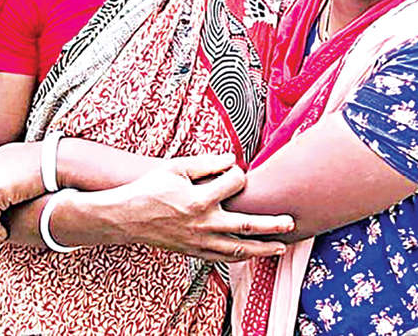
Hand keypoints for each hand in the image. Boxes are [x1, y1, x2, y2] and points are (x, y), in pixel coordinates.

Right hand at [105, 153, 294, 261]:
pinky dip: (240, 256)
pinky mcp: (194, 252)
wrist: (126, 217)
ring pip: (238, 248)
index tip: (234, 170)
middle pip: (247, 225)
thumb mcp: (176, 167)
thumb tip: (232, 160)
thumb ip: (207, 163)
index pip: (234, 183)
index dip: (238, 173)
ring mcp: (200, 241)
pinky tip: (253, 253)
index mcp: (200, 199)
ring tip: (281, 245)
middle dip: (271, 224)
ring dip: (262, 247)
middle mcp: (203, 224)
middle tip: (290, 222)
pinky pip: (222, 258)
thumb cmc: (151, 188)